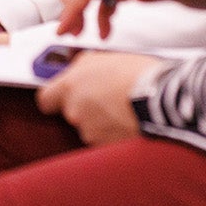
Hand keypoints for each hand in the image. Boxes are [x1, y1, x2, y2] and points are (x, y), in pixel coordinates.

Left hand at [36, 50, 164, 146]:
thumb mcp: (103, 58)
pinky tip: (127, 121)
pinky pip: (104, 140)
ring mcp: (90, 132)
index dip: (54, 98)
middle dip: (85, 107)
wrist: (160, 99)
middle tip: (106, 97)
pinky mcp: (105, 147)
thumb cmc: (137, 76)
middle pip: (71, 113)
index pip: (45, 99)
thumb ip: (82, 67)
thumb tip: (76, 70)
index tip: (62, 94)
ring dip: (101, 120)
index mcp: (70, 87)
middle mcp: (75, 111)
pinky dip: (113, 133)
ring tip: (122, 108)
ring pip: (89, 127)